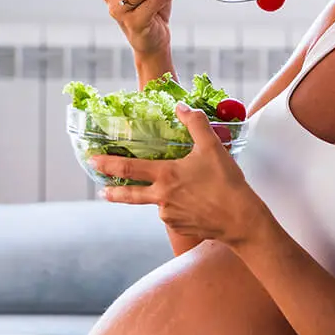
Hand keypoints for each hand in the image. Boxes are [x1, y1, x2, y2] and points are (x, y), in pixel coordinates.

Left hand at [91, 103, 267, 245]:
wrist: (240, 220)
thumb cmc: (226, 182)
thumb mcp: (212, 146)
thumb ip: (195, 123)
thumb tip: (181, 107)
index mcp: (166, 176)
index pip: (129, 169)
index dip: (108, 164)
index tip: (93, 161)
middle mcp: (162, 198)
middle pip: (129, 195)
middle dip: (112, 192)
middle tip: (100, 190)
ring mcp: (169, 216)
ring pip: (157, 202)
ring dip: (159, 196)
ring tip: (183, 190)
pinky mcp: (179, 227)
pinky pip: (172, 213)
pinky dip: (177, 206)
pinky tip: (194, 201)